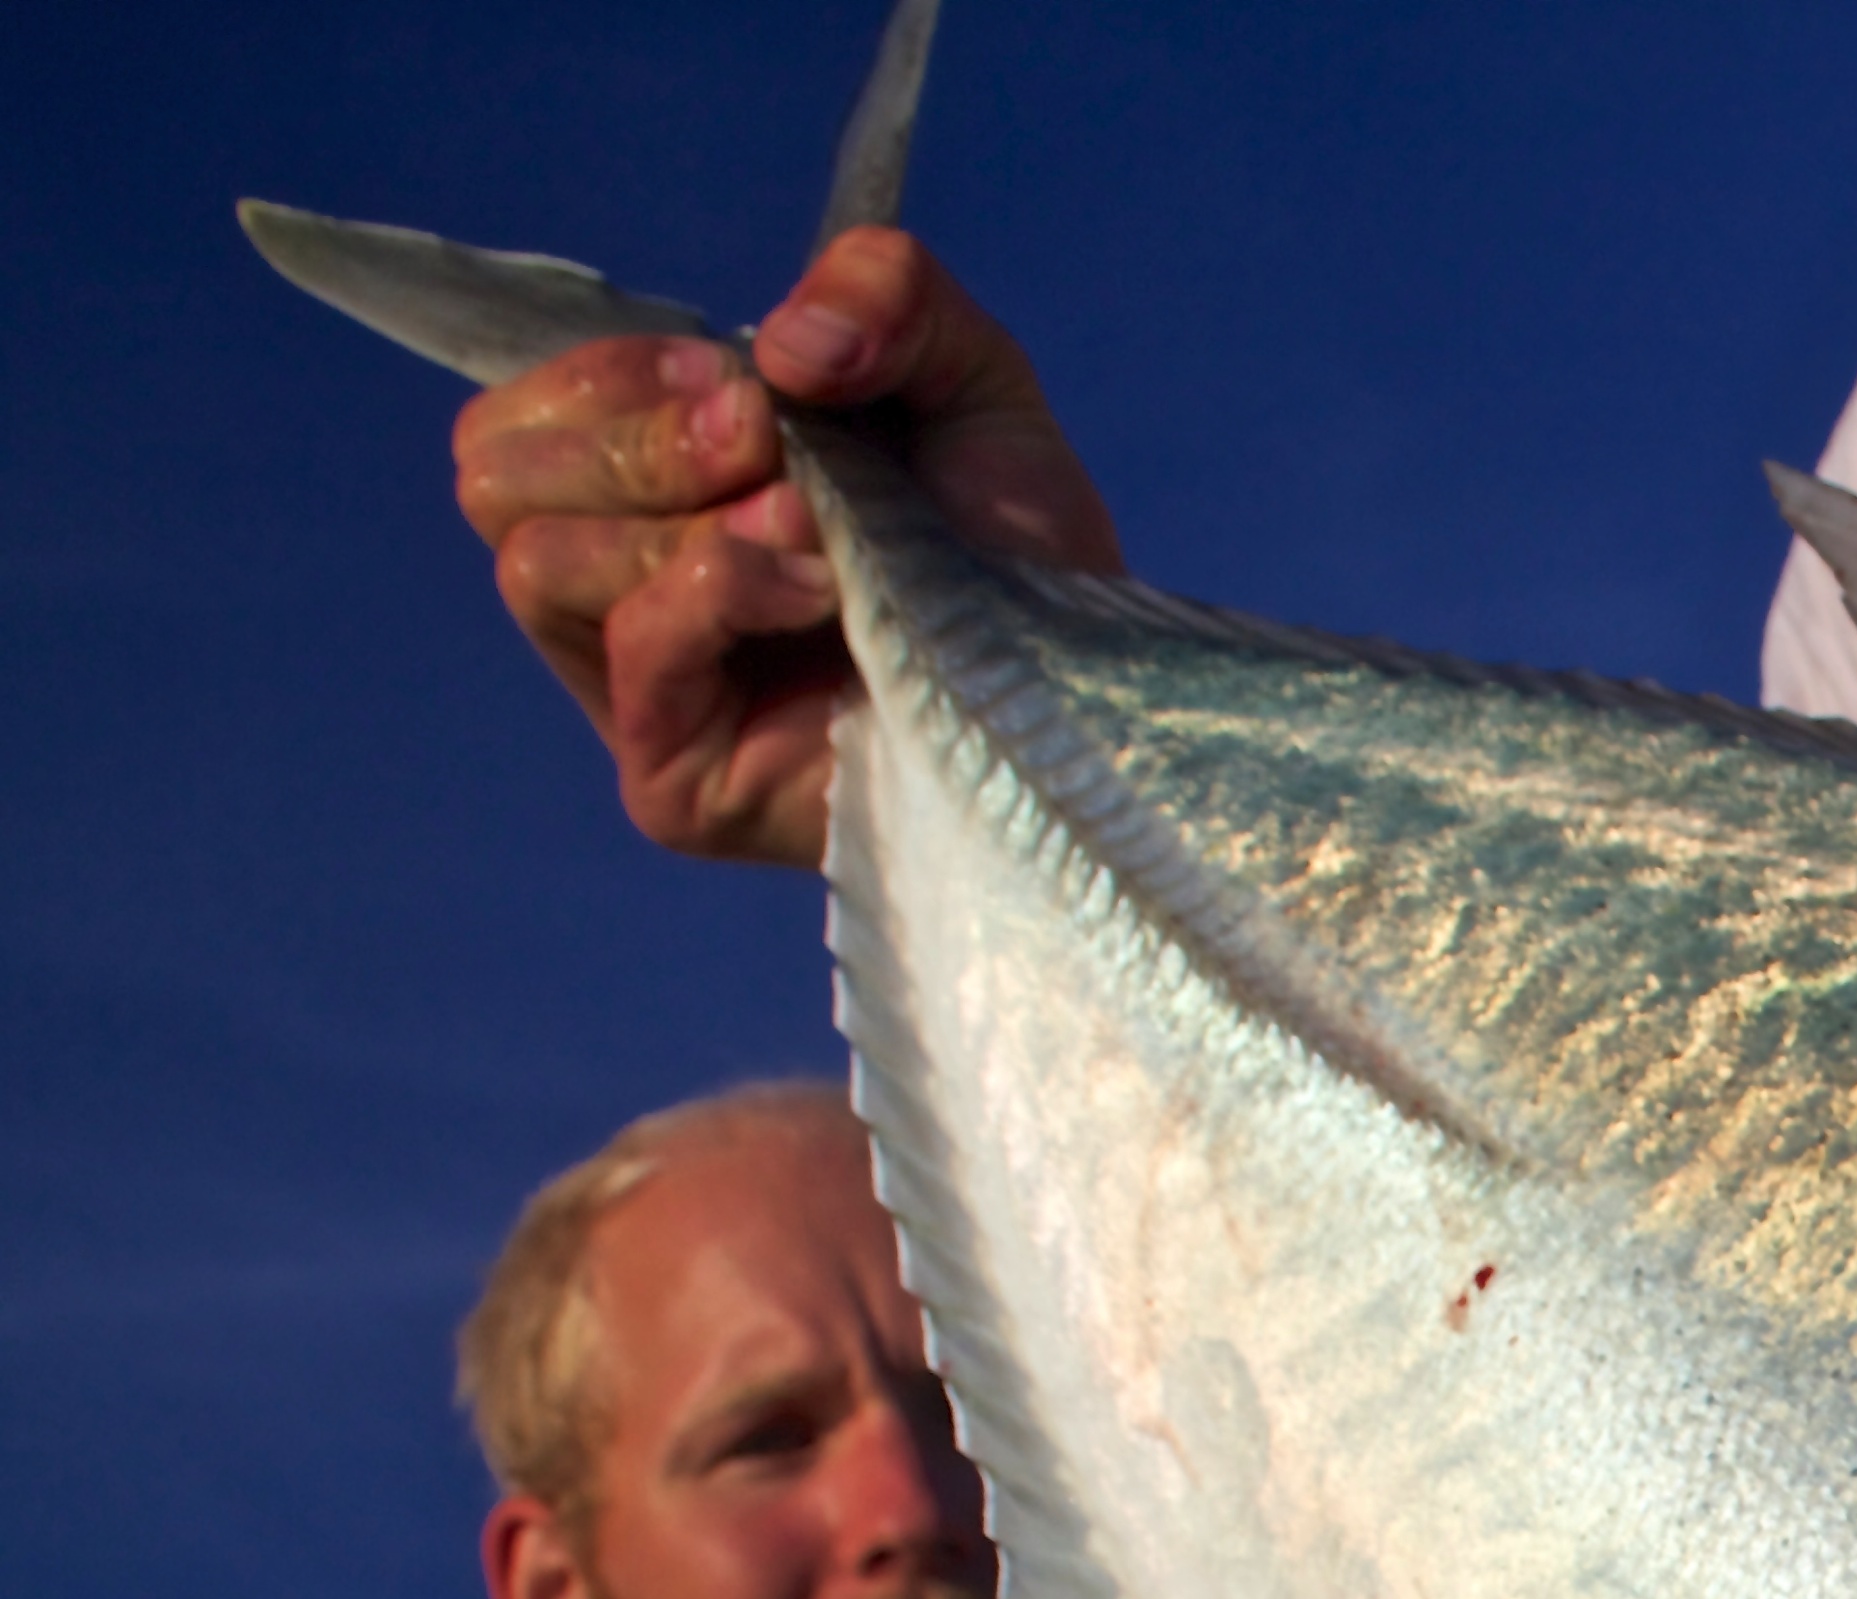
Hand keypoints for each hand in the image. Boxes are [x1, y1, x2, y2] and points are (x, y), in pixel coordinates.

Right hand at [451, 228, 1118, 867]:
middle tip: (771, 444)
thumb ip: (883, 289)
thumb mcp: (964, 373)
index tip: (748, 381)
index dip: (607, 378)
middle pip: (495, 482)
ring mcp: (641, 700)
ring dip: (689, 518)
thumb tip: (782, 341)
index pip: (511, 420)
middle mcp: (620, 596)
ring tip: (816, 533)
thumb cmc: (1014, 550)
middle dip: (638, 438)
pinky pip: (637, 650)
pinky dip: (724, 590)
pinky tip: (823, 594)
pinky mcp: (679, 786)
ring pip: (539, 563)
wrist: (1096, 689)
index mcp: (642, 500)